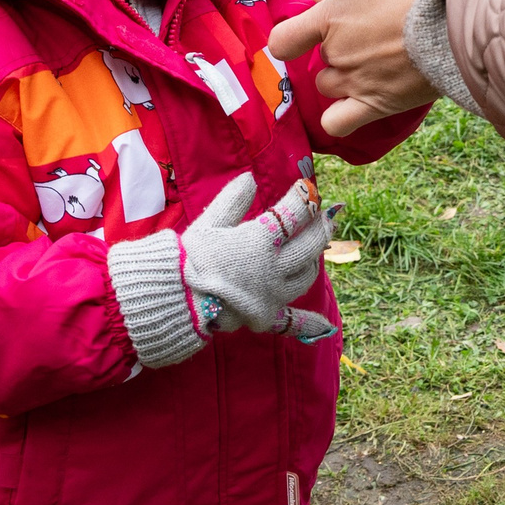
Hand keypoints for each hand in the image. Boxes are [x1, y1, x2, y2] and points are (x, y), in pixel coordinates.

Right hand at [179, 175, 334, 341]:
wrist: (178, 302)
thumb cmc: (189, 260)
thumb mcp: (208, 224)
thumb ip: (231, 200)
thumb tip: (250, 178)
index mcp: (261, 241)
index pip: (294, 213)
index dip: (304, 197)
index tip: (307, 187)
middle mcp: (274, 268)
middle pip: (310, 245)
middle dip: (321, 226)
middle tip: (326, 214)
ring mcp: (274, 294)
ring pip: (306, 276)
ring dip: (314, 260)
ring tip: (315, 250)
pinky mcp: (267, 316)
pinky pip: (294, 321)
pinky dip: (309, 322)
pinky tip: (324, 326)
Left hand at [268, 0, 435, 137]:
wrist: (453, 25)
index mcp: (331, 18)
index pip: (283, 40)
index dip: (290, 42)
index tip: (303, 40)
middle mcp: (336, 52)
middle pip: (319, 62)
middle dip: (337, 56)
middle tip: (369, 44)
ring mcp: (353, 81)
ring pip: (328, 87)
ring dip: (343, 81)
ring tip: (375, 67)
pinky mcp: (374, 105)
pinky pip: (337, 123)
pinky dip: (340, 118)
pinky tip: (354, 106)